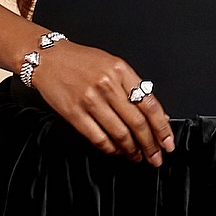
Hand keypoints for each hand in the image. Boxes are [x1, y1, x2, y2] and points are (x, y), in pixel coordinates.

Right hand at [31, 40, 175, 165]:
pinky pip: (98, 138)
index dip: (162, 128)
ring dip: (132, 150)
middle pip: (137, 123)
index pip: (149, 104)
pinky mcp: (74, 113)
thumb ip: (132, 87)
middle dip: (150, 145)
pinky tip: (116, 151)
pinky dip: (111, 149)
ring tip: (137, 156)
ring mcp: (90, 100)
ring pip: (120, 134)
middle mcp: (107, 85)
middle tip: (156, 157)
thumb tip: (154, 115)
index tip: (168, 142)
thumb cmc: (80, 61)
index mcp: (121, 70)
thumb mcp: (112, 65)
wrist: (47, 58)